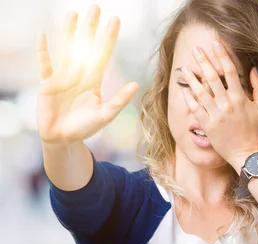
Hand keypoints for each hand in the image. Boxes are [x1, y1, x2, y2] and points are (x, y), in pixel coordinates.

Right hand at [36, 5, 137, 146]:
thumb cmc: (85, 128)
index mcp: (94, 80)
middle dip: (91, 28)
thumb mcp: (105, 115)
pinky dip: (43, 50)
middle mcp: (79, 74)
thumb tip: (136, 84)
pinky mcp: (47, 83)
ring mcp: (63, 77)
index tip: (115, 20)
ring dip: (69, 32)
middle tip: (95, 7)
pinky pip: (45, 63)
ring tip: (73, 13)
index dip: (108, 38)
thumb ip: (119, 100)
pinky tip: (43, 35)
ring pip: (67, 49)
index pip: (103, 54)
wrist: (63, 139)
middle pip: (86, 46)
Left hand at [180, 40, 257, 166]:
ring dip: (191, 78)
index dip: (222, 55)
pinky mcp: (207, 125)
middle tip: (196, 50)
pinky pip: (195, 108)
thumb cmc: (255, 130)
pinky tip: (184, 89)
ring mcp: (215, 115)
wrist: (246, 153)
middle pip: (212, 78)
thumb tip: (254, 69)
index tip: (216, 44)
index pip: (229, 71)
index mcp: (240, 98)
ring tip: (184, 67)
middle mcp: (226, 104)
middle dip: (203, 61)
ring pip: (200, 92)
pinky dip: (189, 98)